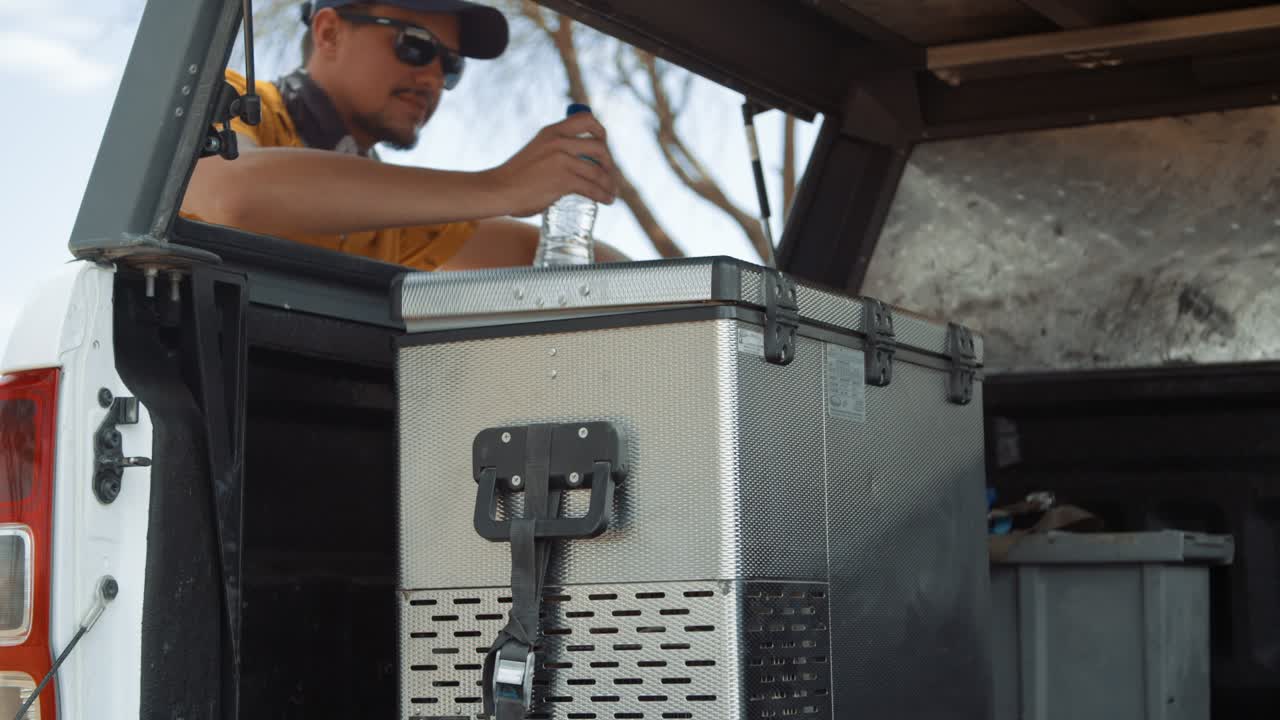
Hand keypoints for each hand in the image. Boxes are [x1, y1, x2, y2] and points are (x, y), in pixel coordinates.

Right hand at [484, 113, 619, 217]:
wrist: (497, 190)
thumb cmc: (515, 177)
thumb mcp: (536, 151)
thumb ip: (554, 151)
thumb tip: (577, 160)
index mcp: (551, 131)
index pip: (586, 119)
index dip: (601, 131)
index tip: (604, 146)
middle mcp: (558, 141)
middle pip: (599, 146)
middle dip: (610, 163)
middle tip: (610, 177)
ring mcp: (562, 160)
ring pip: (598, 170)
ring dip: (610, 184)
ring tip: (612, 194)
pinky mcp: (563, 180)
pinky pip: (593, 187)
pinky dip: (603, 195)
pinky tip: (607, 200)